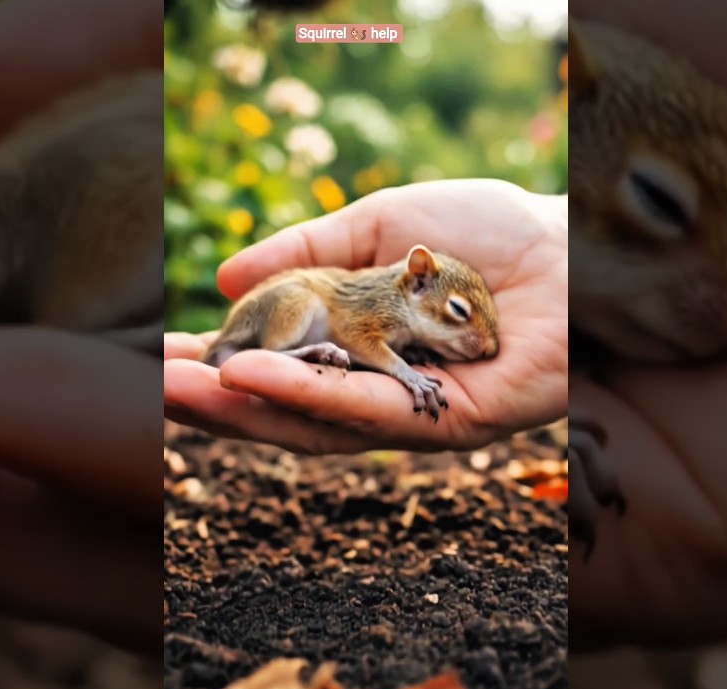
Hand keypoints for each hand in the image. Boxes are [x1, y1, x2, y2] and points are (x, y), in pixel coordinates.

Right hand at [164, 179, 567, 454]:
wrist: (575, 245)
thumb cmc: (488, 231)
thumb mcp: (380, 226)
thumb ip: (307, 248)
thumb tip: (225, 275)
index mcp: (361, 348)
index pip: (277, 365)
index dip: (219, 363)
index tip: (161, 356)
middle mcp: (379, 389)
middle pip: (284, 407)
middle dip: (215, 399)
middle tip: (151, 386)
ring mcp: (412, 413)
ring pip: (314, 421)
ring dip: (242, 406)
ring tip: (177, 387)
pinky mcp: (447, 423)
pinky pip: (367, 412)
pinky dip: (306, 394)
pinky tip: (251, 377)